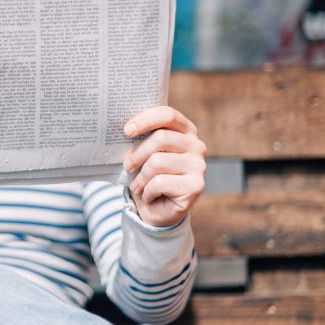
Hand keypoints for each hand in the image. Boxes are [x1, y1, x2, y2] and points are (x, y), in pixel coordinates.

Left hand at [123, 106, 205, 227]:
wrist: (157, 210)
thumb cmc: (148, 175)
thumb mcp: (144, 153)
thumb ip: (142, 138)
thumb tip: (125, 128)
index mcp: (185, 130)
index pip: (168, 114)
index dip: (145, 120)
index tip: (127, 131)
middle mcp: (196, 145)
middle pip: (161, 138)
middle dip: (137, 153)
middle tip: (127, 165)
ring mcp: (199, 166)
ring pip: (158, 161)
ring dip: (141, 177)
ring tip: (137, 185)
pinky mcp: (196, 186)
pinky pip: (160, 182)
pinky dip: (147, 191)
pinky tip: (149, 196)